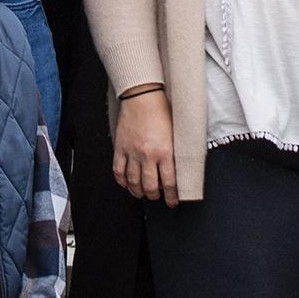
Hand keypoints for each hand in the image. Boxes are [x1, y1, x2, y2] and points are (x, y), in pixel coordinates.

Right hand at [112, 85, 179, 205]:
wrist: (142, 95)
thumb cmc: (162, 109)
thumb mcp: (176, 132)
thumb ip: (176, 150)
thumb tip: (179, 166)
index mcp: (165, 151)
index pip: (169, 182)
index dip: (171, 196)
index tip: (173, 201)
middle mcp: (148, 154)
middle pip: (150, 186)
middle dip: (154, 195)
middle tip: (157, 196)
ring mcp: (132, 152)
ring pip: (133, 182)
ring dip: (138, 191)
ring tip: (142, 193)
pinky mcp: (120, 148)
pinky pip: (118, 171)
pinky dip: (122, 181)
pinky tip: (126, 183)